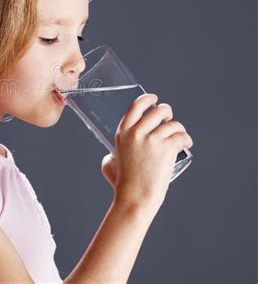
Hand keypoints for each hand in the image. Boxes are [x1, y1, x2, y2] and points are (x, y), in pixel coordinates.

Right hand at [101, 93, 193, 212]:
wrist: (135, 198)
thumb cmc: (122, 185)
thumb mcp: (108, 165)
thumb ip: (109, 156)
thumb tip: (110, 156)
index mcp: (122, 133)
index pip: (135, 106)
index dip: (147, 99)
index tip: (154, 98)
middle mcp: (137, 132)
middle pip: (157, 110)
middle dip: (166, 112)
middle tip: (169, 120)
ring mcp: (152, 139)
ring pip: (172, 123)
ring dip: (178, 128)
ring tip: (179, 135)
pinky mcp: (167, 148)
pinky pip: (181, 135)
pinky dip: (186, 138)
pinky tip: (186, 143)